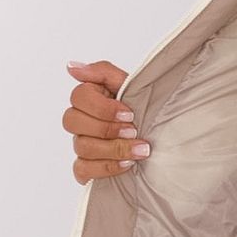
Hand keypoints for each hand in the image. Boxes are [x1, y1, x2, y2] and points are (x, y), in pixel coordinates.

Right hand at [63, 59, 149, 184]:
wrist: (164, 138)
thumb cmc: (144, 109)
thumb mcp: (130, 85)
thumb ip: (103, 72)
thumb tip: (72, 67)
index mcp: (90, 98)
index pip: (78, 97)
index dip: (102, 107)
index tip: (129, 113)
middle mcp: (81, 121)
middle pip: (72, 121)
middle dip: (106, 128)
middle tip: (133, 130)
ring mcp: (82, 145)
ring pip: (82, 146)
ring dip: (114, 148)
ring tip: (140, 149)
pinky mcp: (86, 167)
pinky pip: (82, 170)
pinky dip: (106, 168)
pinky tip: (127, 164)